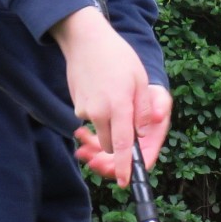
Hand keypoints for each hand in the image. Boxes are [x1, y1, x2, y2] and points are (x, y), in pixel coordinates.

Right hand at [54, 8, 152, 186]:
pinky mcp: (76, 105)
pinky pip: (91, 117)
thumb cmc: (118, 57)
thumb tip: (144, 133)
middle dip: (118, 142)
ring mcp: (85, 109)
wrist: (85, 40)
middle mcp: (100, 112)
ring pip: (100, 130)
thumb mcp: (140, 80)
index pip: (122, 146)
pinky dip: (98, 111)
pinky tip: (101, 89)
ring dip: (108, 124)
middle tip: (127, 124)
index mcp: (120, 107)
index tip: (123, 181)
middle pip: (110, 144)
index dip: (122, 166)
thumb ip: (144, 109)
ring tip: (113, 95)